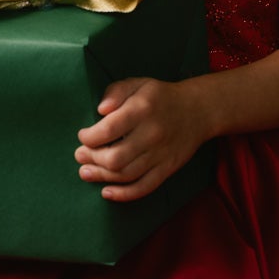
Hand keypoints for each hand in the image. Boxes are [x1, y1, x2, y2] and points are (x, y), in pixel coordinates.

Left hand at [75, 77, 210, 202]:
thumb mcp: (138, 84)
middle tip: (80, 155)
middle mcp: (152, 133)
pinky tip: (106, 192)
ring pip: (126, 174)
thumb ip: (116, 92)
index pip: (108, 129)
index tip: (83, 136)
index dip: (89, 137)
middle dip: (92, 159)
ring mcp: (161, 153)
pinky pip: (144, 187)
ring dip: (101, 176)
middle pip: (115, 158)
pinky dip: (123, 194)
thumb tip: (100, 110)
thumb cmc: (159, 97)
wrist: (197, 110)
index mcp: (142, 109)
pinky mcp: (168, 168)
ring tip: (86, 172)